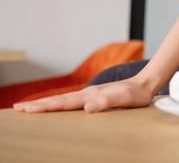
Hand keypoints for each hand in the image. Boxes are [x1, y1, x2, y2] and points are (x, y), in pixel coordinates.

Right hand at [13, 78, 155, 113]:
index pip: (63, 103)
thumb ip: (108, 102)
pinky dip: (58, 104)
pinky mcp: (94, 97)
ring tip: (28, 107)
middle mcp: (88, 94)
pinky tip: (55, 107)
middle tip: (17, 109)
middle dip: (38, 105)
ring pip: (63, 100)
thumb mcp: (125, 99)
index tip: (26, 109)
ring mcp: (90, 95)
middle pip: (58, 100)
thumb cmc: (137, 93)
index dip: (44, 107)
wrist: (146, 83)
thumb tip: (87, 108)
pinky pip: (71, 102)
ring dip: (45, 104)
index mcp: (91, 95)